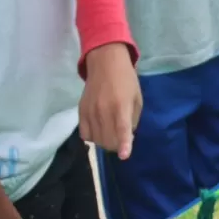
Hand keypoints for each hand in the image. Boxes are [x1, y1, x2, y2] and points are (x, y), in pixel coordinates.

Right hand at [79, 43, 141, 159]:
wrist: (105, 62)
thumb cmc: (126, 80)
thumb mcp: (137, 98)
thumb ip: (133, 119)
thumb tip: (127, 137)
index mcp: (120, 106)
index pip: (121, 129)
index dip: (123, 144)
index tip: (124, 156)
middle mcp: (104, 110)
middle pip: (108, 141)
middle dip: (117, 145)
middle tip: (121, 136)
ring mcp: (90, 111)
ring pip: (97, 140)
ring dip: (106, 142)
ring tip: (110, 132)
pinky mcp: (81, 111)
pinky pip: (84, 134)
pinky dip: (93, 137)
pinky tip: (98, 130)